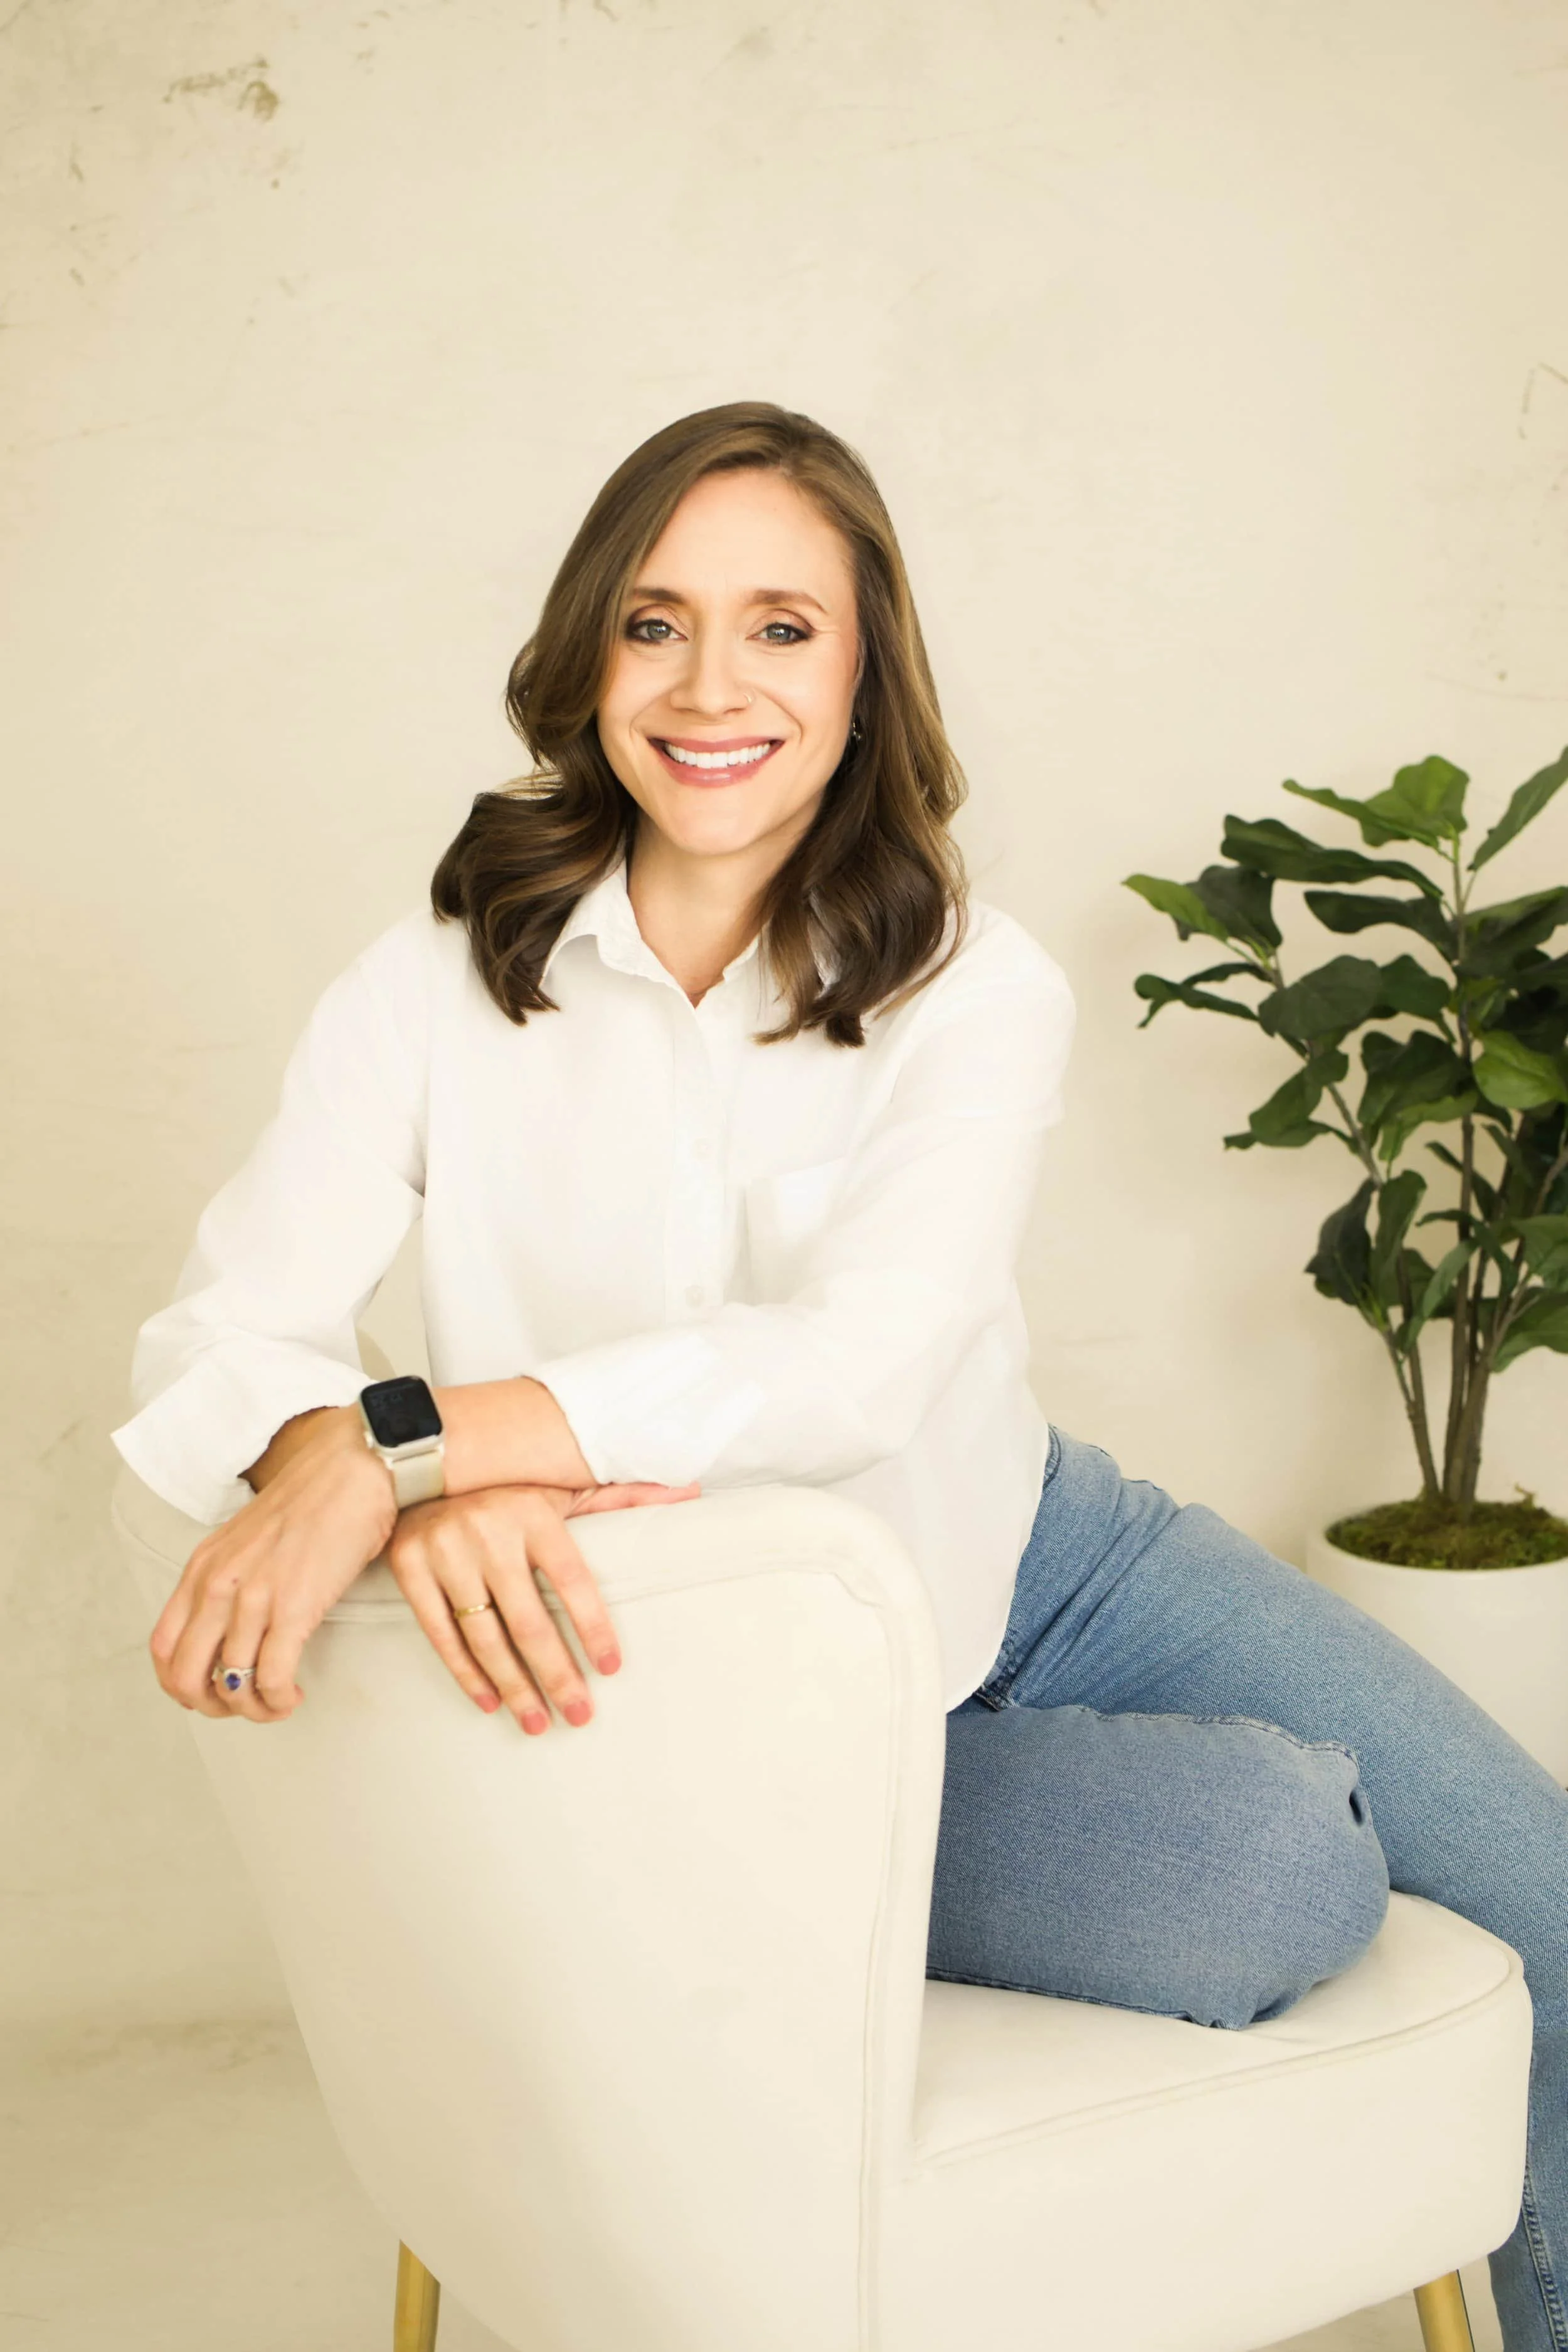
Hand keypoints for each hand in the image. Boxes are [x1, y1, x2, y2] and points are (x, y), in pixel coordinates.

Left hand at [150, 1406, 396, 1724]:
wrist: (354, 1469)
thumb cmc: (314, 1500)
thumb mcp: (248, 1539)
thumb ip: (231, 1579)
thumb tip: (232, 1629)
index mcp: (203, 1567)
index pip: (163, 1648)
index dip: (181, 1684)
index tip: (208, 1692)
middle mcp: (218, 1585)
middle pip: (185, 1677)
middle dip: (211, 1707)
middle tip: (241, 1706)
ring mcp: (253, 1597)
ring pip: (230, 1685)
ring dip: (252, 1709)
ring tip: (276, 1703)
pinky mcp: (294, 1608)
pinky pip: (271, 1678)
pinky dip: (278, 1700)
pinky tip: (293, 1694)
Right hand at [387, 1478, 697, 1732]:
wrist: (416, 1465)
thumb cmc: (505, 1487)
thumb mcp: (561, 1487)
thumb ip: (621, 1496)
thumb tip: (690, 1494)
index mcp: (533, 1512)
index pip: (572, 1579)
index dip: (592, 1626)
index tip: (611, 1669)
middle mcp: (489, 1532)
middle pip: (528, 1620)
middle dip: (556, 1674)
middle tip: (580, 1715)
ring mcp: (445, 1552)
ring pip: (485, 1636)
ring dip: (513, 1686)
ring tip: (538, 1721)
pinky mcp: (409, 1569)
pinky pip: (440, 1634)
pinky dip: (466, 1673)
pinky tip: (491, 1701)